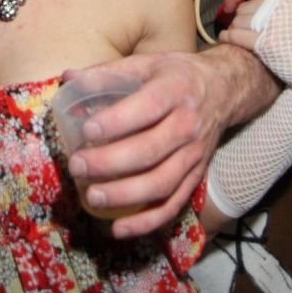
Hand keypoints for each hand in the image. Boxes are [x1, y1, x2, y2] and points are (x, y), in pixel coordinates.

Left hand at [62, 50, 234, 238]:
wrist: (225, 89)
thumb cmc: (177, 75)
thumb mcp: (147, 63)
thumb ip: (107, 72)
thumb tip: (67, 78)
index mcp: (174, 90)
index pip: (147, 108)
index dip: (118, 121)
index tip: (87, 130)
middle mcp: (187, 124)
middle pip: (150, 151)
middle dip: (111, 163)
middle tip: (77, 166)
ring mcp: (194, 154)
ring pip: (162, 183)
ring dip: (125, 195)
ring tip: (92, 197)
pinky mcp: (196, 176)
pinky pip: (173, 205)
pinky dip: (147, 222)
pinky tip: (119, 229)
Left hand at [217, 0, 276, 52]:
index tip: (228, 5)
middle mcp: (276, 5)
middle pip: (241, 8)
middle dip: (238, 19)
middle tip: (245, 29)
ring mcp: (271, 23)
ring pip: (236, 22)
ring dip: (234, 30)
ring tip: (243, 38)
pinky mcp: (265, 43)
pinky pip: (234, 35)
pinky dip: (228, 38)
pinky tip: (228, 40)